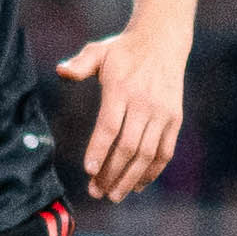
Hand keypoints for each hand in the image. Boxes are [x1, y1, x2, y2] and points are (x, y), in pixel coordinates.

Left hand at [57, 26, 189, 199]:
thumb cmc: (123, 50)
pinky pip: (165, 151)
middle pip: (128, 147)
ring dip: (131, 178)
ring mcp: (162, 113)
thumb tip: (61, 71)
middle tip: (96, 192)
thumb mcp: (98, 51)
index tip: (89, 171)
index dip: (99, 150)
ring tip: (114, 195)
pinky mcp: (175, 119)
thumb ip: (79, 64)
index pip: (109, 126)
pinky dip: (153, 171)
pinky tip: (137, 185)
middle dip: (112, 173)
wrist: (163, 41)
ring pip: (148, 154)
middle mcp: (144, 104)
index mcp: (122, 90)